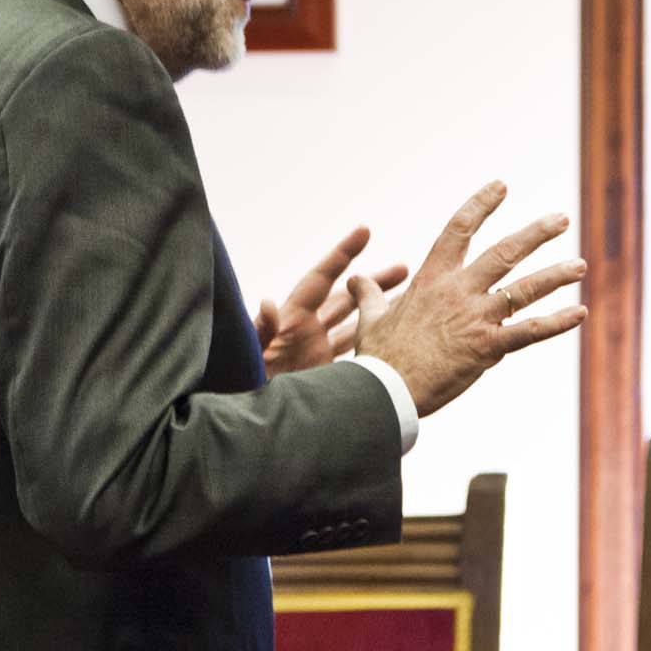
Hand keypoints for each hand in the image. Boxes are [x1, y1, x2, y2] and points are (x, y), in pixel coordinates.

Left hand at [254, 225, 406, 378]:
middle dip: (374, 282)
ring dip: (380, 311)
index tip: (365, 231)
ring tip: (410, 299)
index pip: (321, 278)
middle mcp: (307, 330)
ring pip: (356, 324)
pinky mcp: (326, 373)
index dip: (342, 254)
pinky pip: (355, 351)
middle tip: (406, 269)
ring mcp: (317, 351)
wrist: (246, 419)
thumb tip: (267, 302)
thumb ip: (259, 330)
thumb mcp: (250, 355)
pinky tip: (398, 339)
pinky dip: (375, 342)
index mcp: (292, 318)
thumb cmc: (240, 383)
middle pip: (346, 298)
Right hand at [352, 182, 586, 416]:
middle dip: (536, 233)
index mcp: (431, 279)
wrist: (386, 390)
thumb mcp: (370, 319)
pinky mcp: (488, 348)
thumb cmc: (377, 357)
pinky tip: (580, 312)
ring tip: (580, 265)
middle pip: (503, 252)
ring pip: (524, 289)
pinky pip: (530, 331)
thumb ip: (368, 294)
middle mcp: (458, 291)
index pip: (458, 229)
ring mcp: (476, 318)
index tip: (501, 187)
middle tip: (560, 219)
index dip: (481, 205)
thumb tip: (354, 279)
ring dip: (556, 275)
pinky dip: (557, 322)